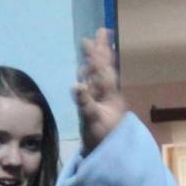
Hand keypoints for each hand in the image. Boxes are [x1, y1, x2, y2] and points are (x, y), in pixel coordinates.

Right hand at [73, 27, 126, 150]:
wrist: (106, 154)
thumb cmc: (101, 138)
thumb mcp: (92, 121)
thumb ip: (85, 103)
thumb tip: (75, 85)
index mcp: (109, 94)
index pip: (102, 70)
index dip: (97, 54)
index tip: (92, 38)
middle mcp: (107, 93)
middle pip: (104, 68)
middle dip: (101, 50)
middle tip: (102, 31)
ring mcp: (102, 99)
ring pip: (99, 75)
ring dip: (96, 59)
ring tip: (94, 45)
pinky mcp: (96, 106)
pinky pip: (93, 85)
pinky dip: (90, 74)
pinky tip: (86, 70)